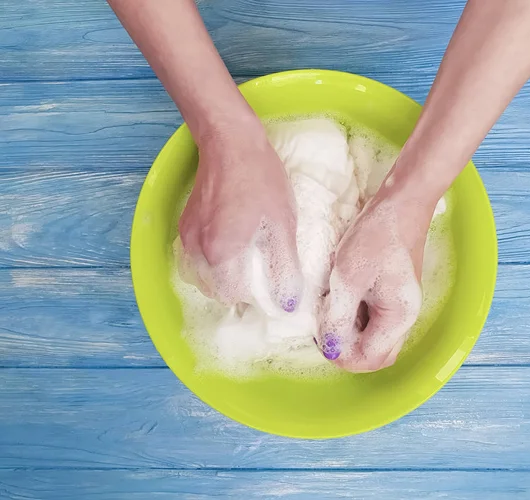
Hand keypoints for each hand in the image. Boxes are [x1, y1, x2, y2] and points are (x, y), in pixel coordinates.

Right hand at [178, 122, 302, 311]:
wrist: (231, 141)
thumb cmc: (261, 180)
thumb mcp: (282, 225)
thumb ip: (283, 268)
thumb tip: (288, 304)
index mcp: (221, 254)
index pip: (231, 296)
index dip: (252, 295)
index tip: (268, 283)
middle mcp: (197, 250)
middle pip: (212, 289)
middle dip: (234, 289)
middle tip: (258, 274)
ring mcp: (186, 235)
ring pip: (200, 274)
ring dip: (220, 277)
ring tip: (243, 261)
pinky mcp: (184, 222)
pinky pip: (193, 256)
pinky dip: (209, 261)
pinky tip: (229, 245)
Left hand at [317, 166, 437, 372]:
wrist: (399, 204)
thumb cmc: (374, 238)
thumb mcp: (348, 279)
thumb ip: (338, 319)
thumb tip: (330, 350)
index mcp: (399, 319)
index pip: (369, 358)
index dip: (342, 356)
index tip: (319, 339)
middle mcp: (405, 319)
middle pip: (376, 354)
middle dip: (348, 350)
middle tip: (324, 330)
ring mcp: (402, 307)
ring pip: (374, 338)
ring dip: (350, 333)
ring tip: (330, 312)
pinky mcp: (394, 295)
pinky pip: (374, 320)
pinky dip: (356, 318)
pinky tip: (341, 299)